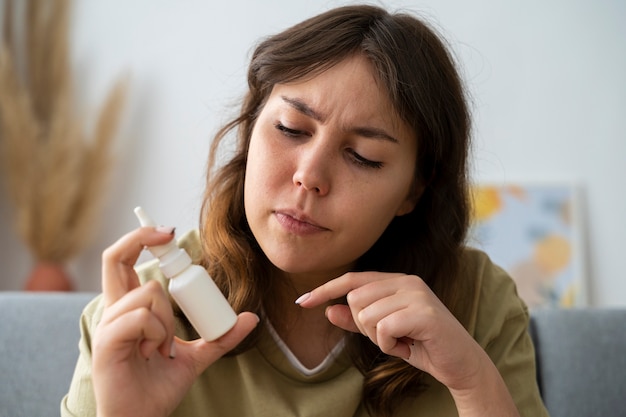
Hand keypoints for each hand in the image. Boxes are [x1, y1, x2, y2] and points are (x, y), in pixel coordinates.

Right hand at [92, 226, 258, 416]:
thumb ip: (219, 337)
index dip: (140, 240)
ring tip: (164, 347)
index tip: (168, 231)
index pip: (124, 262)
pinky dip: (158, 333)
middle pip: (114, 257)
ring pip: (148, 293)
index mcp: (129, 309)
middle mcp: (114, 311)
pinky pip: (141, 318)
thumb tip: (249, 318)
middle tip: (168, 233)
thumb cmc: (159, 387)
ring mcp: (108, 325)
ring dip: (167, 319)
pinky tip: (155, 353)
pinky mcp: (107, 341)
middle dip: (141, 237)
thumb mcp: (196, 357)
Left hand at [296, 272, 518, 416]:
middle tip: (388, 337)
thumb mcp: (384, 332)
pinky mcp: (423, 312)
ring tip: (401, 341)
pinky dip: (389, 345)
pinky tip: (407, 347)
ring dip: (378, 338)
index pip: (352, 280)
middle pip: (355, 299)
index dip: (325, 290)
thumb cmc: (422, 345)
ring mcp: (416, 294)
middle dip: (363, 326)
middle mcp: (406, 281)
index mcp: (396, 280)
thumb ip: (357, 320)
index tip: (302, 302)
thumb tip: (328, 310)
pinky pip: (384, 328)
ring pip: (367, 314)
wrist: (461, 364)